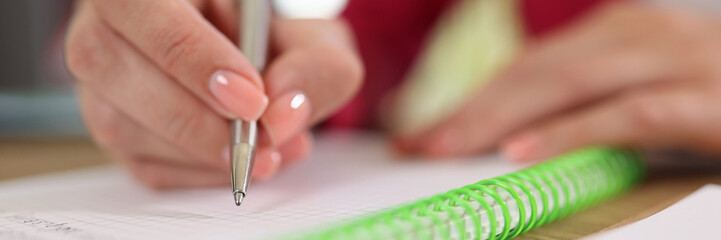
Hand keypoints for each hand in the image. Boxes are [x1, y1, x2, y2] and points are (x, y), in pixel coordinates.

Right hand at [65, 0, 361, 187]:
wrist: (261, 69)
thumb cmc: (275, 46)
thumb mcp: (313, 43)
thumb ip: (313, 69)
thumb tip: (282, 116)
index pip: (144, 11)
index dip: (196, 59)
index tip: (251, 100)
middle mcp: (105, 27)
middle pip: (114, 68)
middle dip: (198, 119)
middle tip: (262, 138)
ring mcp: (99, 84)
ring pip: (121, 125)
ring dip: (203, 153)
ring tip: (270, 152)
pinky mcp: (115, 132)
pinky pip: (143, 165)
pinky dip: (201, 174)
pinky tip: (243, 160)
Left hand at [396, 2, 720, 162]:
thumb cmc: (712, 98)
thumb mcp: (642, 90)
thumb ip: (586, 103)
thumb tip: (515, 136)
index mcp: (618, 32)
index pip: (527, 67)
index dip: (471, 99)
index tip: (422, 131)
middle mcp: (640, 35)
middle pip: (535, 72)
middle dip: (470, 109)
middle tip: (418, 142)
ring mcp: (675, 61)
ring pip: (568, 84)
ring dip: (500, 118)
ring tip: (446, 147)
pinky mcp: (706, 100)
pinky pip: (626, 115)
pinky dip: (571, 133)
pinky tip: (523, 155)